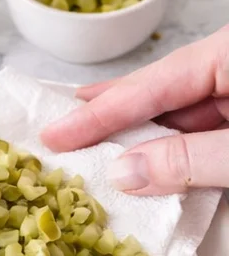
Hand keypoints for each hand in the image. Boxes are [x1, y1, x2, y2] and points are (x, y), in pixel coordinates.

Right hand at [40, 24, 228, 193]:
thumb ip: (189, 160)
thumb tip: (123, 172)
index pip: (152, 84)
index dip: (99, 112)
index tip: (54, 134)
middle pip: (159, 89)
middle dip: (110, 112)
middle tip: (59, 128)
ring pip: (180, 112)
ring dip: (138, 138)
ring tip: (90, 147)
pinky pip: (202, 130)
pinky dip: (172, 150)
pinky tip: (144, 162)